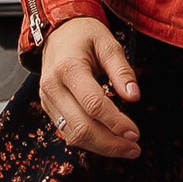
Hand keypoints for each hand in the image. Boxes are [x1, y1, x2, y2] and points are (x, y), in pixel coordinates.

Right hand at [39, 14, 142, 159]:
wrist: (56, 32)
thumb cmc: (84, 35)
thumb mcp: (108, 44)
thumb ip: (122, 70)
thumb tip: (134, 96)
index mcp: (68, 68)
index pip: (93, 104)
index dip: (116, 122)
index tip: (135, 133)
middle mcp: (53, 87)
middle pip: (81, 127)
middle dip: (110, 143)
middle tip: (134, 148)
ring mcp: (47, 100)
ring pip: (73, 135)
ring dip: (100, 146)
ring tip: (125, 148)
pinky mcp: (49, 107)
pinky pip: (68, 131)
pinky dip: (89, 140)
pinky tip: (108, 140)